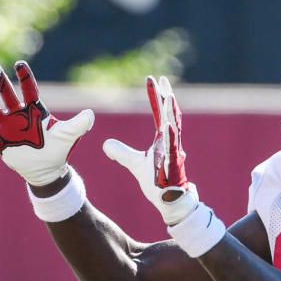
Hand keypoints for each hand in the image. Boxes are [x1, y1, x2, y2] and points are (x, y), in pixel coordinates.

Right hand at [0, 61, 93, 185]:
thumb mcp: (69, 135)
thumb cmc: (58, 149)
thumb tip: (90, 113)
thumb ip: (80, 124)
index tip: (19, 64)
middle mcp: (19, 114)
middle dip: (0, 80)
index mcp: (35, 110)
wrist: (47, 169)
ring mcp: (7, 126)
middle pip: (7, 94)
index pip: (29, 90)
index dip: (25, 78)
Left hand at [102, 76, 197, 224]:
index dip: (156, 97)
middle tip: (161, 79)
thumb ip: (122, 153)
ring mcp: (174, 152)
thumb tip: (105, 145)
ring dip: (171, 112)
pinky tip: (169, 125)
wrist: (170, 201)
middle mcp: (171, 142)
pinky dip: (172, 135)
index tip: (152, 80)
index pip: (160, 113)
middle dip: (166, 96)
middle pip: (170, 114)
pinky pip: (173, 147)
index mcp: (164, 139)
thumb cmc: (158, 182)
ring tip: (168, 96)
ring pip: (175, 127)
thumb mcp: (135, 164)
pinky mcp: (173, 164)